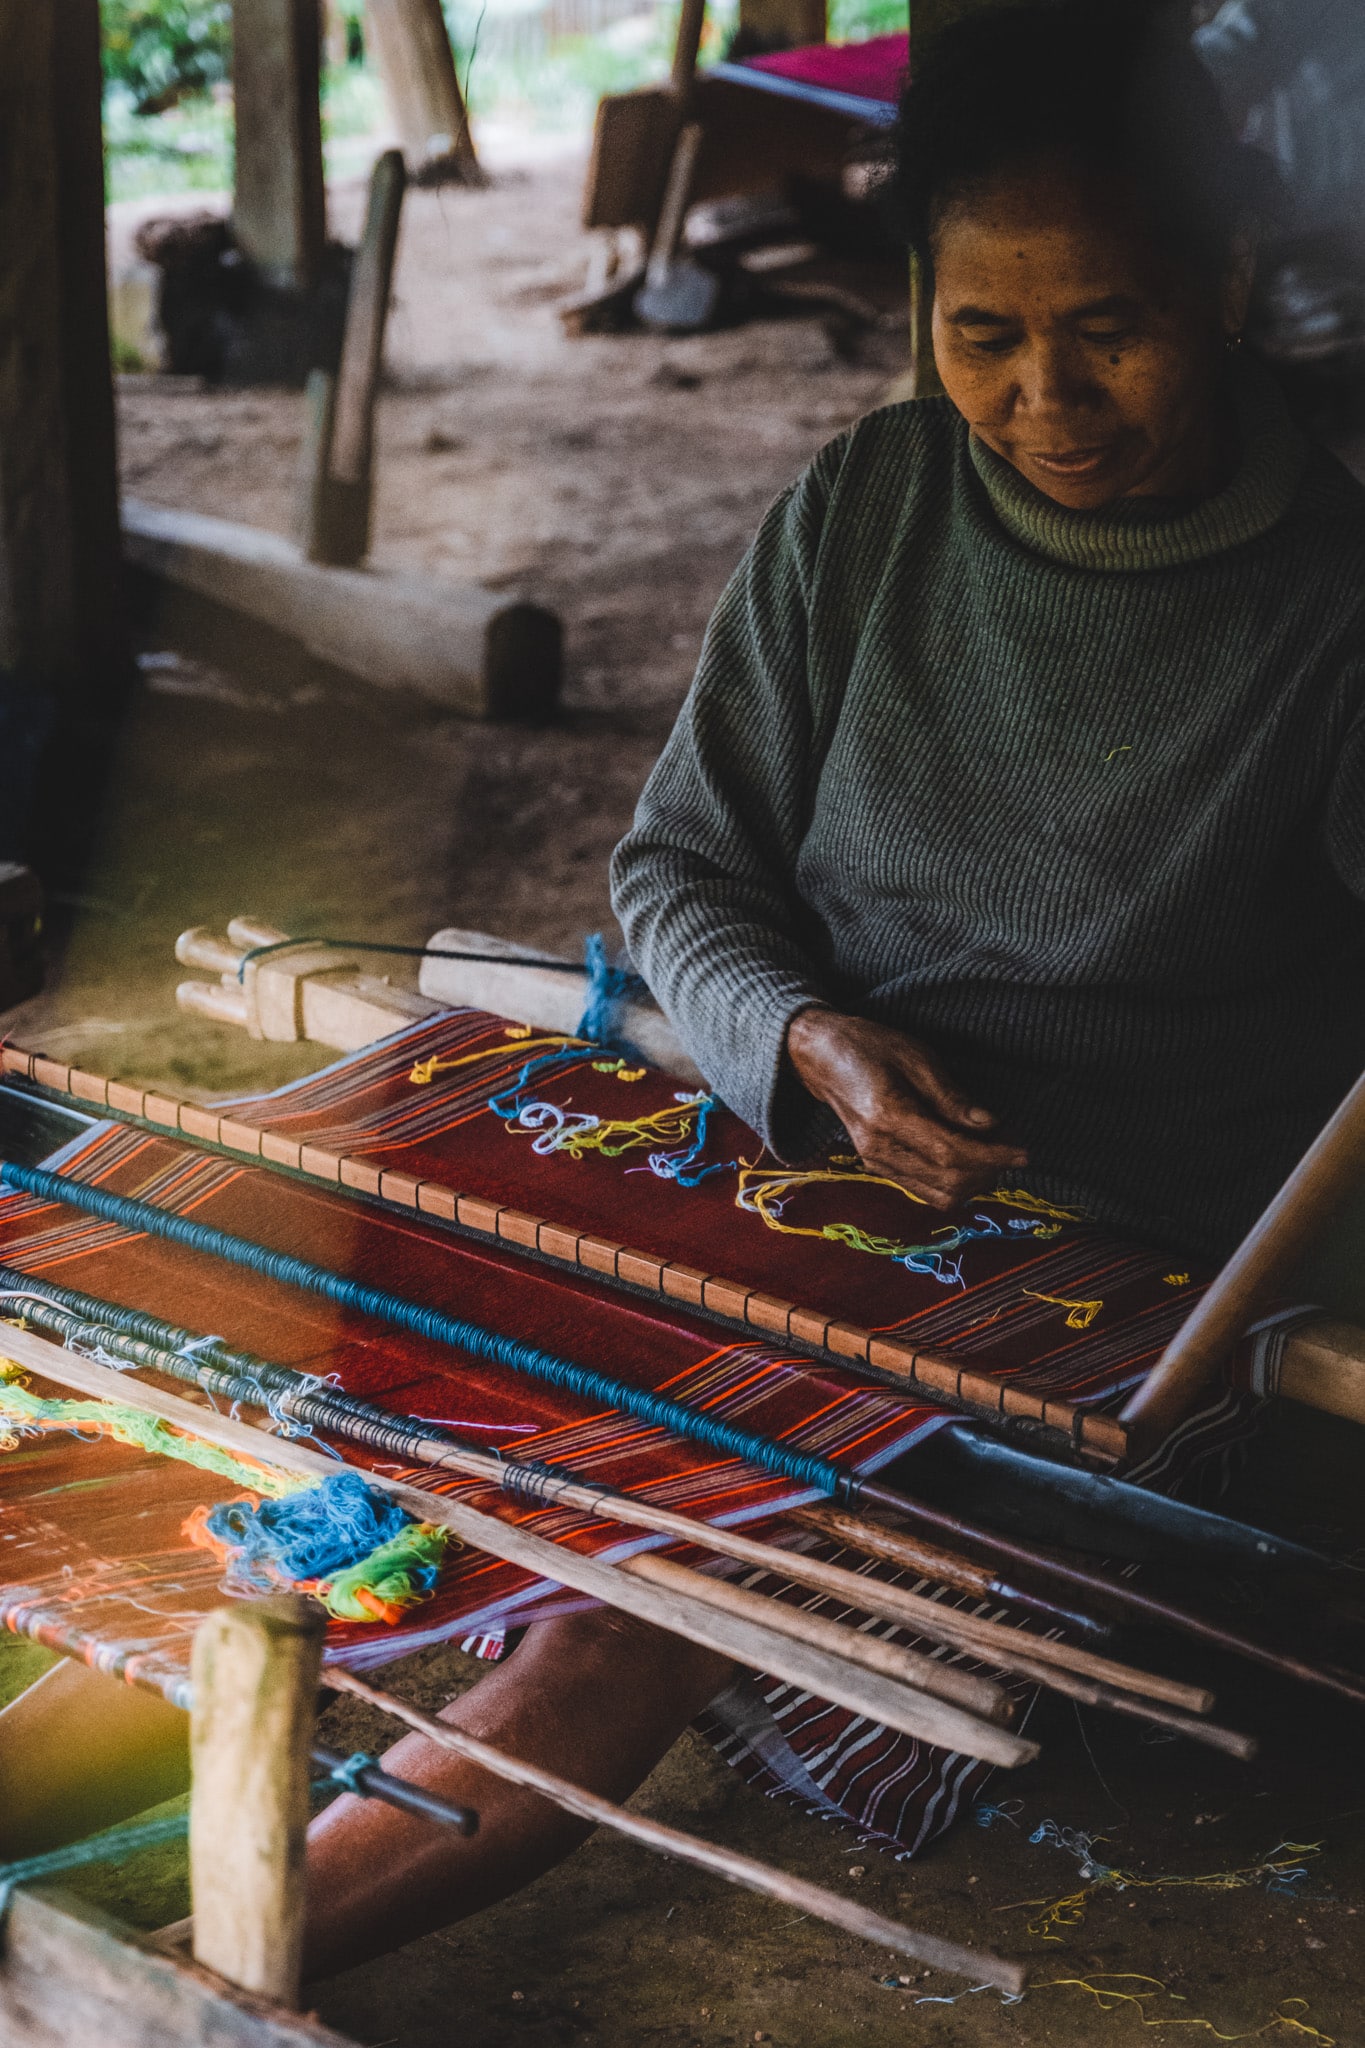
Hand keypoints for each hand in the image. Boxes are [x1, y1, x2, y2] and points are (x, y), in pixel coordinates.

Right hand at [785, 1006, 1027, 1208]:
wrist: (819, 1056)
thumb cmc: (869, 1045)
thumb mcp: (917, 1057)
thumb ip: (952, 1097)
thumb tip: (990, 1125)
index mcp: (888, 1116)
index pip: (951, 1154)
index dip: (993, 1157)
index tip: (1024, 1152)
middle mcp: (879, 1149)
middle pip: (948, 1182)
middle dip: (989, 1170)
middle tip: (1011, 1144)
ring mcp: (875, 1162)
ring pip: (938, 1195)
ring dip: (974, 1180)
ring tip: (993, 1150)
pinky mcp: (877, 1166)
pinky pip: (924, 1189)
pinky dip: (954, 1180)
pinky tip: (968, 1155)